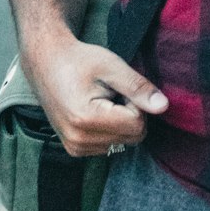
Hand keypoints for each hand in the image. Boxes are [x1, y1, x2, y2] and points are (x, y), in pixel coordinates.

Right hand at [25, 36, 168, 157]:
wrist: (46, 63)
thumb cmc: (79, 60)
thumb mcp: (111, 66)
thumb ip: (137, 87)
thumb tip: (163, 106)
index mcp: (87, 119)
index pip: (137, 124)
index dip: (135, 102)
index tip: (119, 87)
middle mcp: (80, 140)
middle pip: (132, 137)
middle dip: (130, 114)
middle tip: (112, 93)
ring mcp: (76, 148)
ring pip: (122, 142)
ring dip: (119, 122)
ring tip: (101, 100)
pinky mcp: (75, 150)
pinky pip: (109, 145)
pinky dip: (109, 129)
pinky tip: (94, 110)